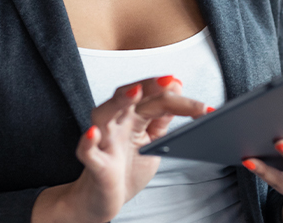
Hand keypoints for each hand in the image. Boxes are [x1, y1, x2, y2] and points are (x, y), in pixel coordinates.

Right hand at [31, 76, 209, 222]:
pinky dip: (88, 141)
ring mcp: (104, 142)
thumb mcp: (153, 142)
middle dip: (147, 86)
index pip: (153, 99)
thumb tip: (177, 91)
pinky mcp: (95, 164)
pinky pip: (87, 151)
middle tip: (168, 81)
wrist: (105, 200)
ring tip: (134, 93)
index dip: (174, 96)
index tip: (195, 99)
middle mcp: (117, 124)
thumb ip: (162, 119)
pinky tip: (93, 134)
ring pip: (103, 114)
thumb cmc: (126, 170)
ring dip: (118, 101)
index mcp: (133, 118)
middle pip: (128, 97)